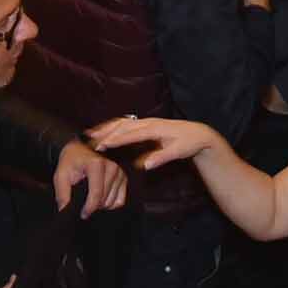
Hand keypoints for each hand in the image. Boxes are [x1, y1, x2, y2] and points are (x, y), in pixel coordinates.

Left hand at [52, 140, 128, 214]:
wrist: (78, 151)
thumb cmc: (70, 163)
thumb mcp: (61, 176)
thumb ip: (62, 194)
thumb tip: (65, 210)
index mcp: (96, 164)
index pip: (96, 193)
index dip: (89, 208)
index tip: (82, 214)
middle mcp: (111, 166)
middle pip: (104, 199)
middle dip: (93, 206)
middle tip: (83, 203)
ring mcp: (119, 172)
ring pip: (112, 202)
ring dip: (101, 205)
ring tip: (90, 198)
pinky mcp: (123, 178)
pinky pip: (120, 201)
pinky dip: (110, 203)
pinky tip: (101, 198)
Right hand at [84, 114, 216, 169]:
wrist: (197, 133)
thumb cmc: (188, 143)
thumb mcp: (178, 152)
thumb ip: (160, 158)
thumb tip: (144, 165)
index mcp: (155, 129)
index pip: (131, 134)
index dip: (116, 139)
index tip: (102, 145)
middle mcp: (148, 123)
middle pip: (122, 126)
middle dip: (106, 133)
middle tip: (90, 142)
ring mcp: (146, 122)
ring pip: (122, 123)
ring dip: (106, 128)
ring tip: (90, 134)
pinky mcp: (145, 124)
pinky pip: (126, 123)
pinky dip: (113, 126)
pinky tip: (105, 131)